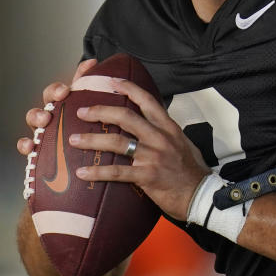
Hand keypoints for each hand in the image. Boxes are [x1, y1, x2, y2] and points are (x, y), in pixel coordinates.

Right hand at [16, 59, 97, 156]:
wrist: (83, 147)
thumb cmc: (81, 121)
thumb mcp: (84, 101)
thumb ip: (84, 82)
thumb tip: (91, 62)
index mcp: (57, 106)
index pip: (52, 94)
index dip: (56, 91)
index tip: (65, 91)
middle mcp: (46, 119)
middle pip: (36, 112)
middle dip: (40, 112)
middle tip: (47, 116)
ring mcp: (41, 134)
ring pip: (31, 126)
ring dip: (34, 124)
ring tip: (41, 126)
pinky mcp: (38, 150)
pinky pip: (26, 146)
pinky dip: (24, 145)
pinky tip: (29, 146)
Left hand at [69, 78, 209, 220]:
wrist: (201, 195)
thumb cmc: (192, 171)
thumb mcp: (182, 143)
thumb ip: (165, 132)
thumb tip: (150, 124)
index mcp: (168, 127)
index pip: (147, 100)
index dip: (128, 88)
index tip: (111, 81)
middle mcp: (159, 137)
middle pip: (125, 116)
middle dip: (100, 111)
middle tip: (81, 111)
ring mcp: (153, 156)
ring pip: (117, 142)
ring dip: (92, 140)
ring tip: (73, 140)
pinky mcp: (147, 176)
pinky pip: (117, 172)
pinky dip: (98, 171)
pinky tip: (83, 172)